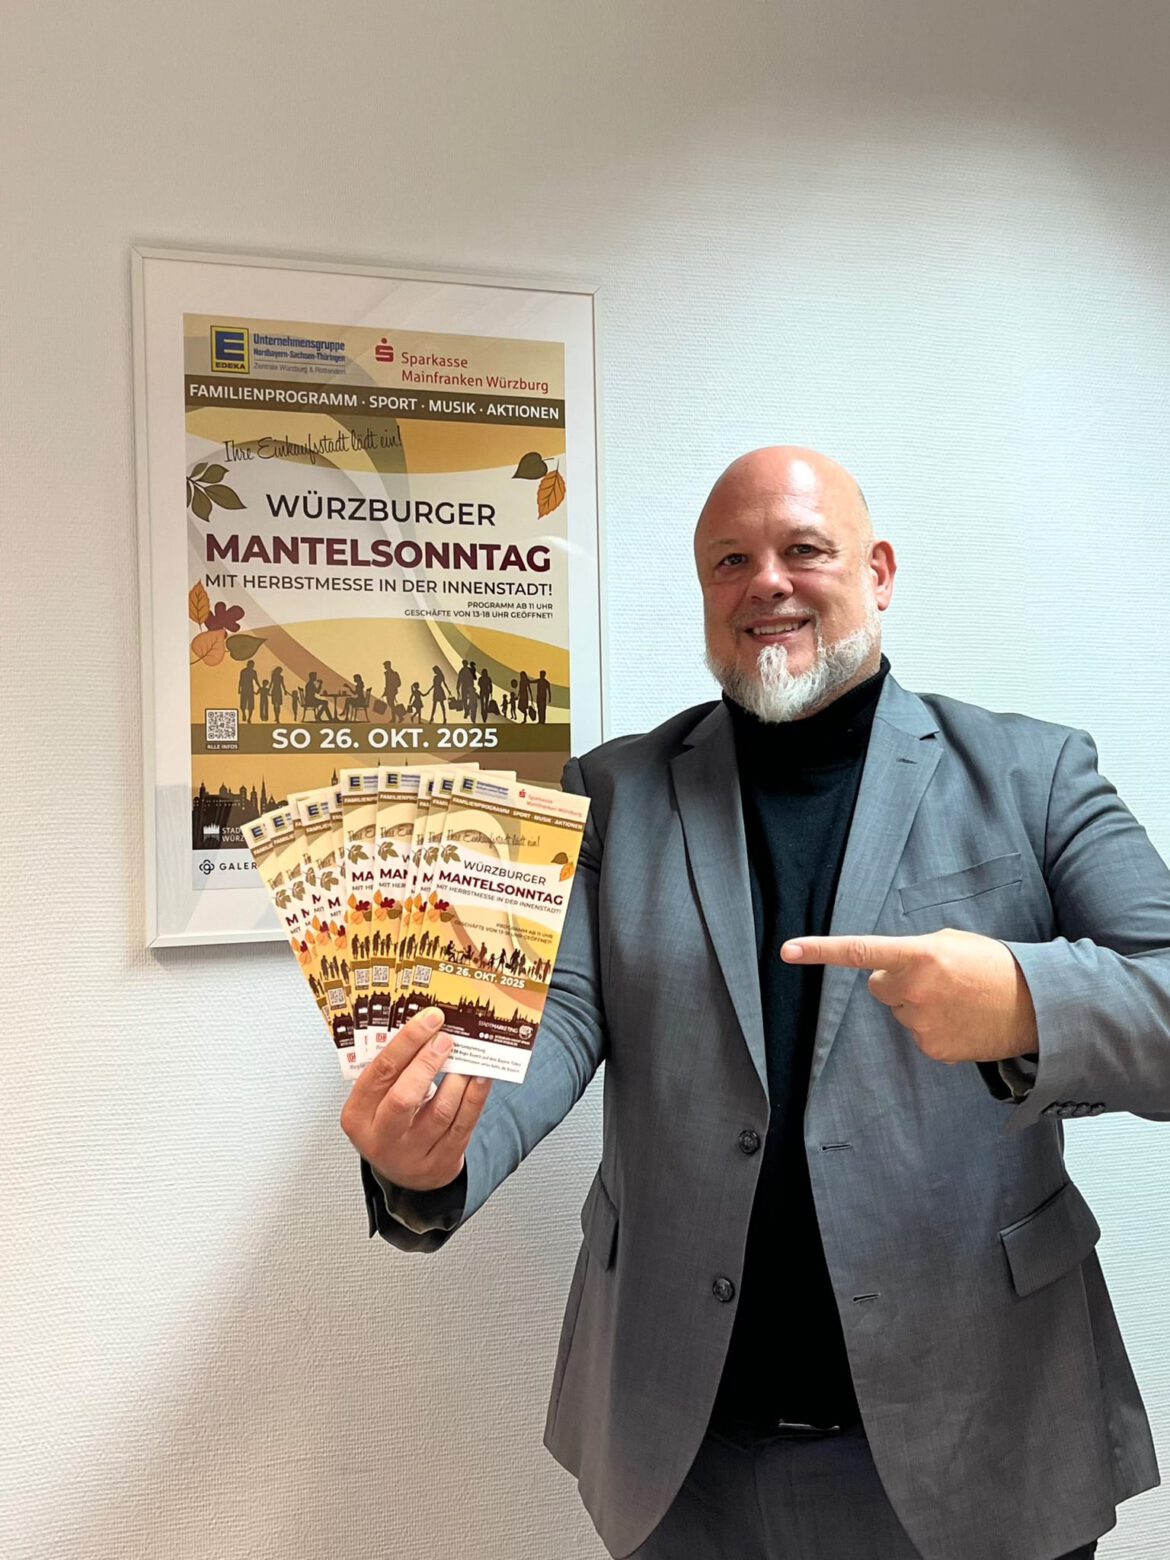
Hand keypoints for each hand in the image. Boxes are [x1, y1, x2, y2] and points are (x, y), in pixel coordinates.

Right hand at [340, 1007, 491, 1189]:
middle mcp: (382, 1138)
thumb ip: (394, 1072)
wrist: (406, 1173)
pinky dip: (474, 1097)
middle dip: (427, 1062)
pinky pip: (462, 1126)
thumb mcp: (377, 1102)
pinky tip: (480, 1078)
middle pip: (404, 1097)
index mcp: (359, 1116)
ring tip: (466, 1056)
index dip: (406, 1042)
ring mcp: (412, 1154)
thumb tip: (426, 1029)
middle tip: (445, 1039)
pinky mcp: (442, 1162)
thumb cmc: (391, 1124)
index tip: (428, 1020)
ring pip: (440, 1112)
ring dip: (457, 1078)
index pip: (379, 1073)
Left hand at [781, 928, 1037, 1064]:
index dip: (821, 950)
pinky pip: (918, 1034)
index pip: (860, 951)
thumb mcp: (952, 943)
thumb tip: (892, 969)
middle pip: (880, 986)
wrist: (1037, 1005)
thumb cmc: (995, 966)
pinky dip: (934, 1027)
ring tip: (957, 999)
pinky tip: (961, 1020)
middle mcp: (914, 990)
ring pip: (900, 1011)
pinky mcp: (933, 1049)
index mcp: (919, 955)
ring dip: (919, 1005)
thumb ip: (915, 952)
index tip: (788, 951)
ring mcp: (922, 1024)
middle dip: (899, 982)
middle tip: (938, 979)